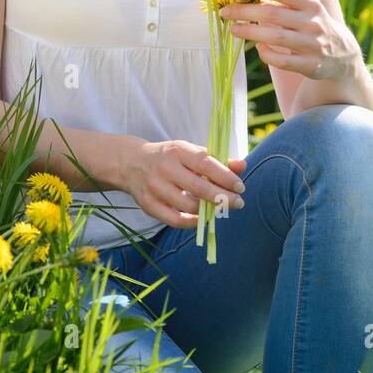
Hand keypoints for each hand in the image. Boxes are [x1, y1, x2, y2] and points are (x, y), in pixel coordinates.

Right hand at [119, 140, 247, 229]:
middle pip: (199, 187)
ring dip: (209, 211)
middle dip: (223, 198)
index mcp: (178, 150)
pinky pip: (174, 220)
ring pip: (188, 205)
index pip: (205, 164)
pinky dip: (192, 222)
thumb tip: (243, 166)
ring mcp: (154, 187)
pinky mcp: (147, 204)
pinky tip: (203, 218)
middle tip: (239, 203)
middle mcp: (165, 168)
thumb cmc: (169, 157)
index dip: (225, 177)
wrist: (130, 162)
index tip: (240, 187)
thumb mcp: (190, 151)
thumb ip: (217, 159)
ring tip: (222, 209)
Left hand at [219, 0, 361, 80]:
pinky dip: (267, 54)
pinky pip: (283, 61)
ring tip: (233, 29)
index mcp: (310, 3)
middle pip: (272, 13)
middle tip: (225, 11)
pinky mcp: (311, 65)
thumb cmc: (312, 25)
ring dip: (250, 32)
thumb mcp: (304, 8)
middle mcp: (313, 22)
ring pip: (275, 38)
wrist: (342, 54)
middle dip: (244, 11)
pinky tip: (259, 48)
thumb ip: (279, 1)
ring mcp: (314, 45)